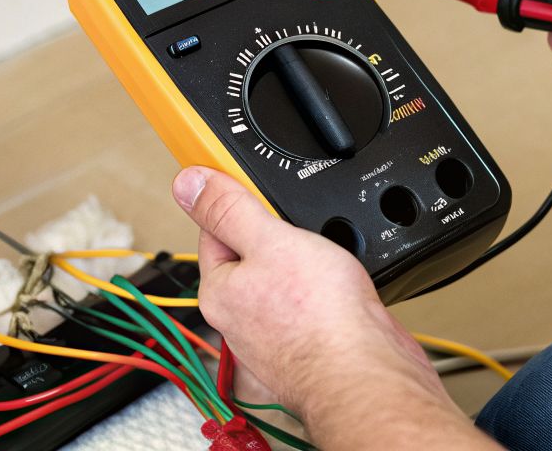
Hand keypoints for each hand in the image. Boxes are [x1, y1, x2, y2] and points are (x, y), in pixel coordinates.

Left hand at [170, 167, 472, 443]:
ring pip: (286, 281)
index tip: (264, 197)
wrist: (364, 370)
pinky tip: (341, 290)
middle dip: (282, 239)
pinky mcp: (308, 342)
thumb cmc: (319, 316)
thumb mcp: (271, 239)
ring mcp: (274, 333)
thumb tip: (187, 182)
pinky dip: (327, 292)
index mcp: (221, 289)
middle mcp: (241, 316)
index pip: (217, 231)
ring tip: (327, 264)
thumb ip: (229, 208)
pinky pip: (311, 303)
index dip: (243, 206)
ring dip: (308, 266)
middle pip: (255, 256)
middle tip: (305, 233)